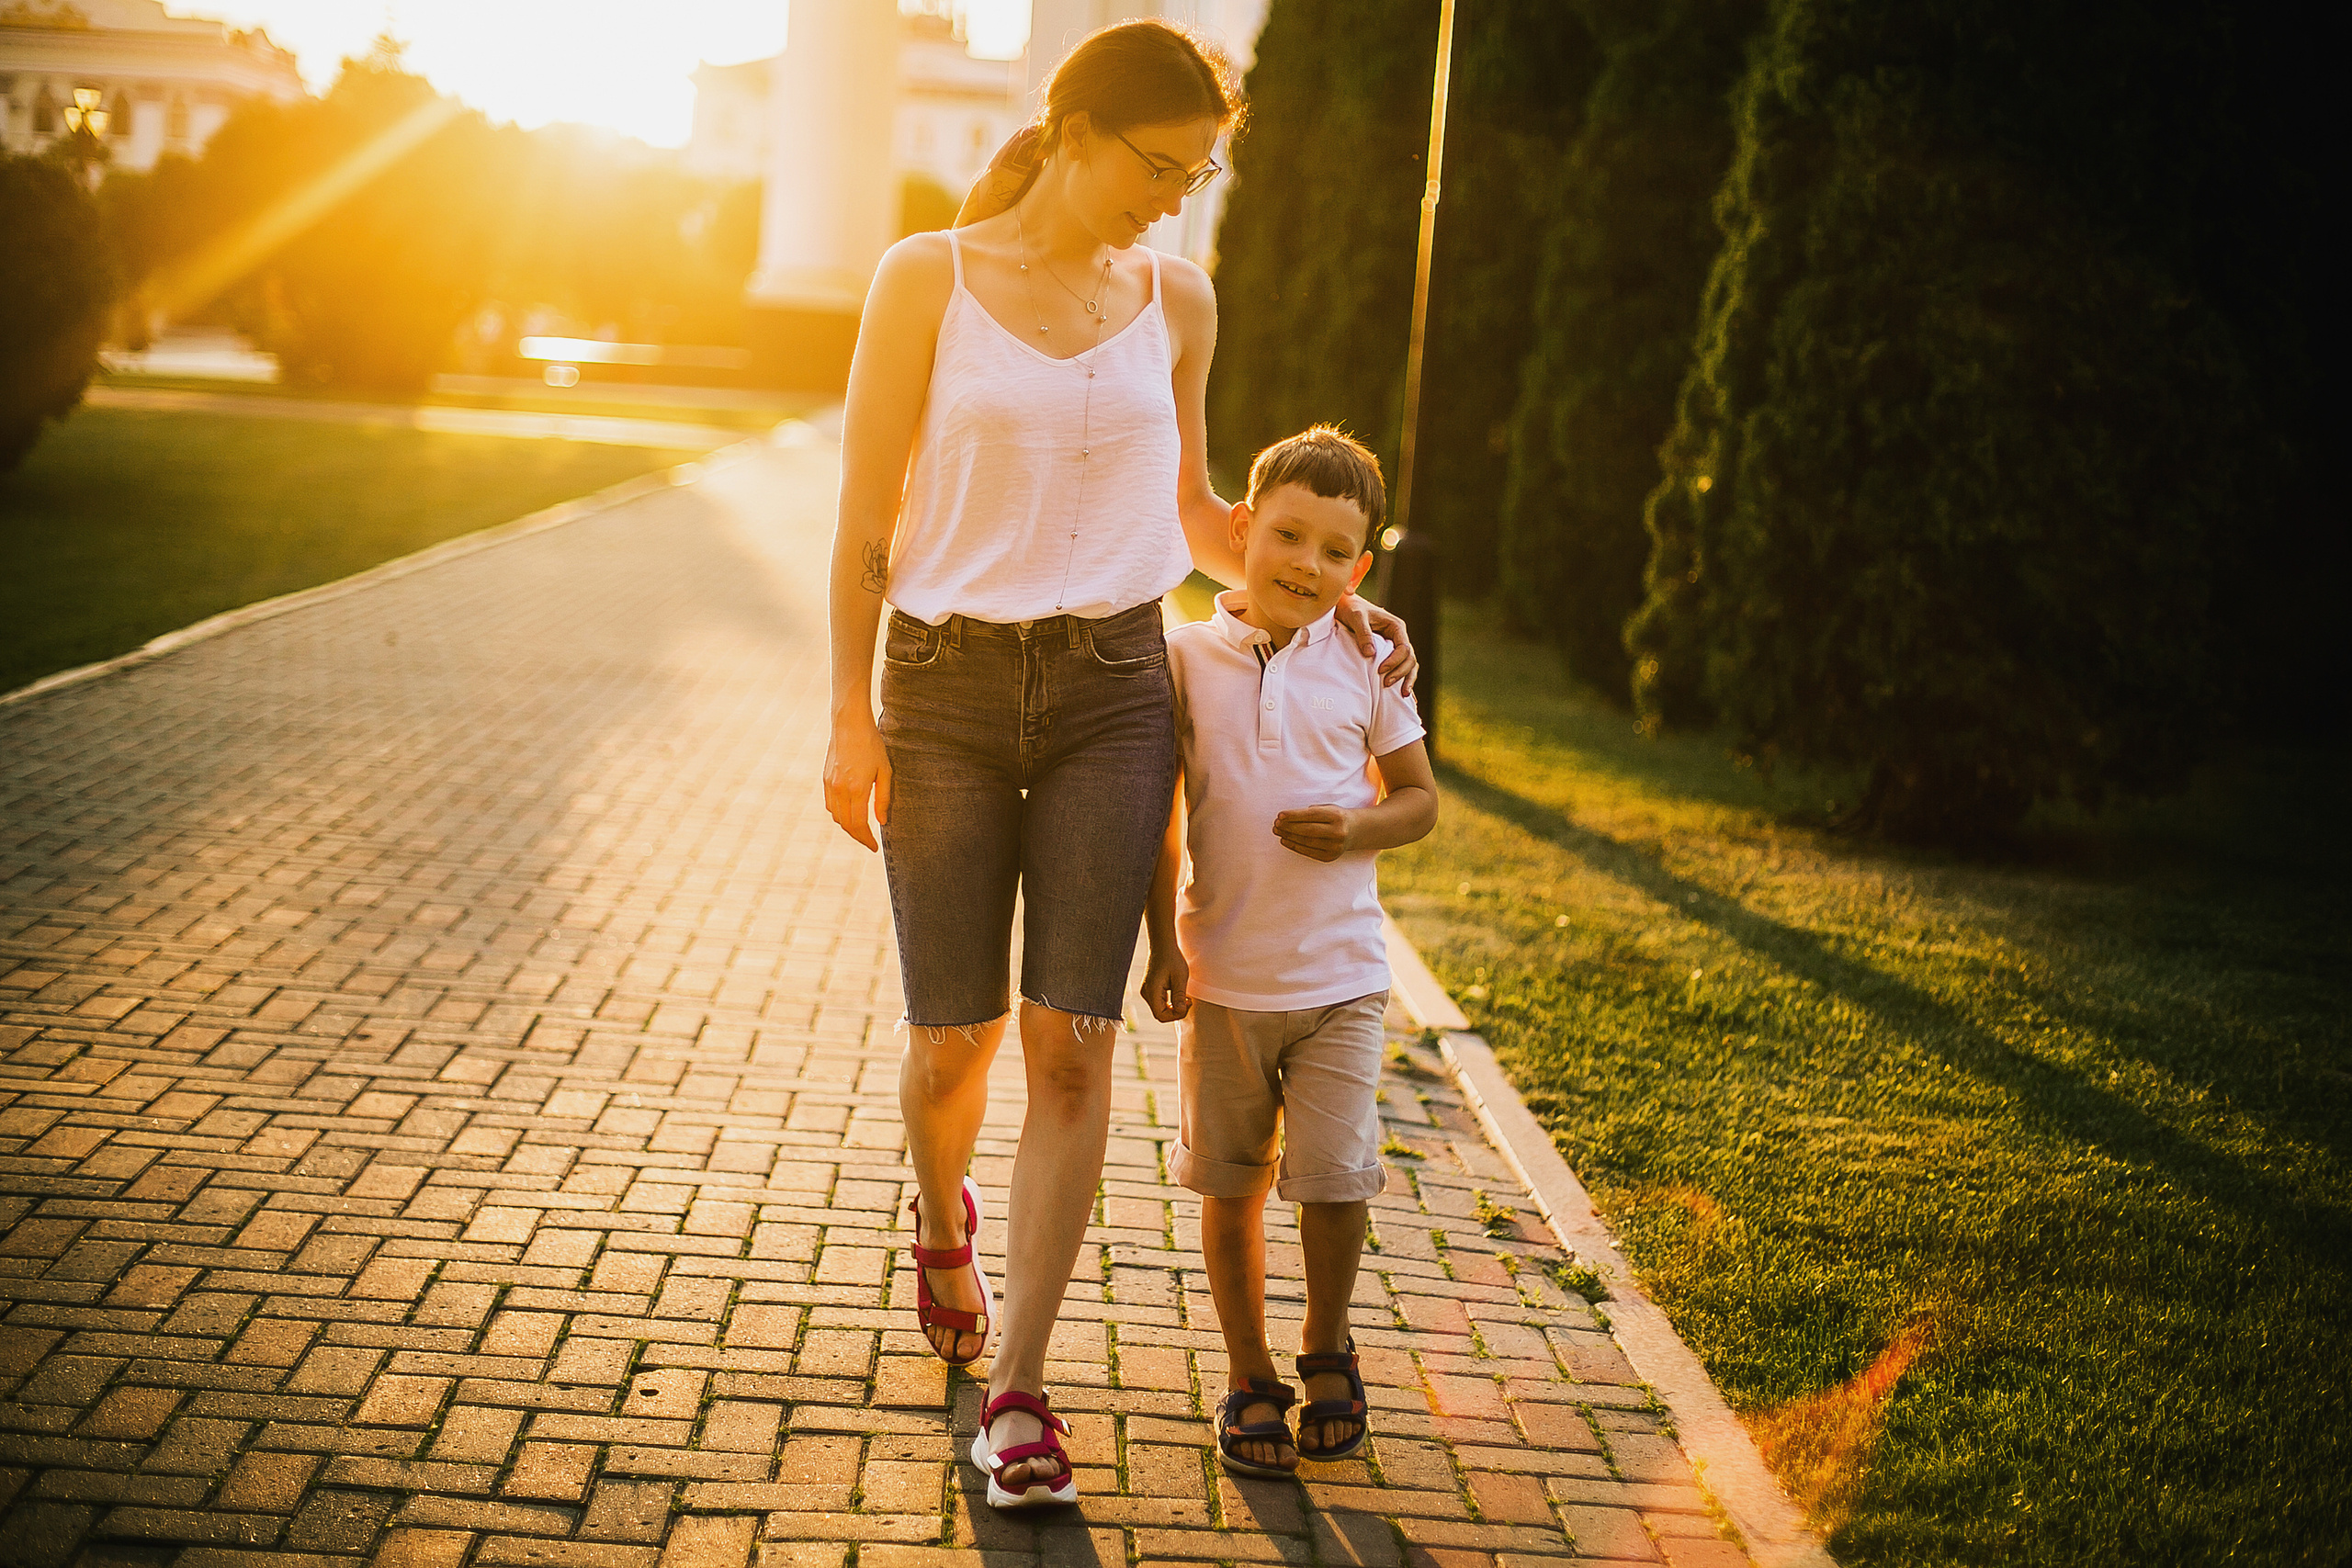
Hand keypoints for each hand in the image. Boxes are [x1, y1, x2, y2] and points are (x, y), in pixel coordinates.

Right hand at [824, 710, 891, 851]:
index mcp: (857, 789)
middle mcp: (840, 790)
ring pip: (836, 817)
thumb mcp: (885, 771)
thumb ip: (883, 798)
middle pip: (846, 824)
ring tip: (861, 829)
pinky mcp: (825, 779)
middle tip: (869, 842)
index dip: (867, 840)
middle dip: (858, 837)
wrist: (849, 724)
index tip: (874, 848)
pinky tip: (849, 813)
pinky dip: (839, 814)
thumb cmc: (872, 745)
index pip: (859, 825)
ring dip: (848, 826)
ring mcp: (830, 785)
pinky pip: (830, 805)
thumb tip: (881, 821)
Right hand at [1141, 946, 1191, 1021]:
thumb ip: (1179, 996)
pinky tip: (1178, 993)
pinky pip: (1159, 1003)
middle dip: (1176, 1012)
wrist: (1163, 945)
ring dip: (1173, 1008)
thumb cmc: (1172, 958)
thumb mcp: (1180, 977)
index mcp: (1151, 991)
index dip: (1175, 1015)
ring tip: (1185, 997)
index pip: (1161, 1016)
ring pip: (1160, 1009)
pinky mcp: (1150, 989)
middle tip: (1188, 1001)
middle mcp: (1146, 993)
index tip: (1187, 1004)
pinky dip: (1170, 1002)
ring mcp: (1146, 991)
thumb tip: (1180, 1012)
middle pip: (1160, 1014)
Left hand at [1272, 804, 1355, 862]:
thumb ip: (1309, 812)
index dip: (1294, 816)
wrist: (1354, 831)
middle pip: (1308, 830)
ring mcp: (1335, 846)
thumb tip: (1285, 818)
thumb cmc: (1334, 817)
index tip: (1280, 815)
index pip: (1311, 815)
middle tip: (1276, 824)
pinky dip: (1294, 846)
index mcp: (1336, 816)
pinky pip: (1308, 852)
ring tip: (1278, 831)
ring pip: (1306, 842)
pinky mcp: (1330, 857)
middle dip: (1289, 827)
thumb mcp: (1327, 808)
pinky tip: (1285, 840)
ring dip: (1289, 837)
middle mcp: (1338, 832)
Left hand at [1335, 593, 1417, 694]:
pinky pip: (1401, 667)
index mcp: (1396, 627)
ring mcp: (1396, 646)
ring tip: (1403, 694)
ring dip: (1406, 678)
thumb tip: (1370, 654)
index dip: (1395, 661)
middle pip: (1409, 658)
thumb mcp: (1357, 617)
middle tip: (1385, 684)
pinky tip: (1401, 692)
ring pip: (1409, 664)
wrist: (1346, 607)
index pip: (1404, 648)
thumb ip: (1364, 634)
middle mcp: (1399, 637)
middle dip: (1401, 672)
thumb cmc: (1352, 609)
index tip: (1380, 670)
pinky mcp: (1389, 653)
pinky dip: (1402, 678)